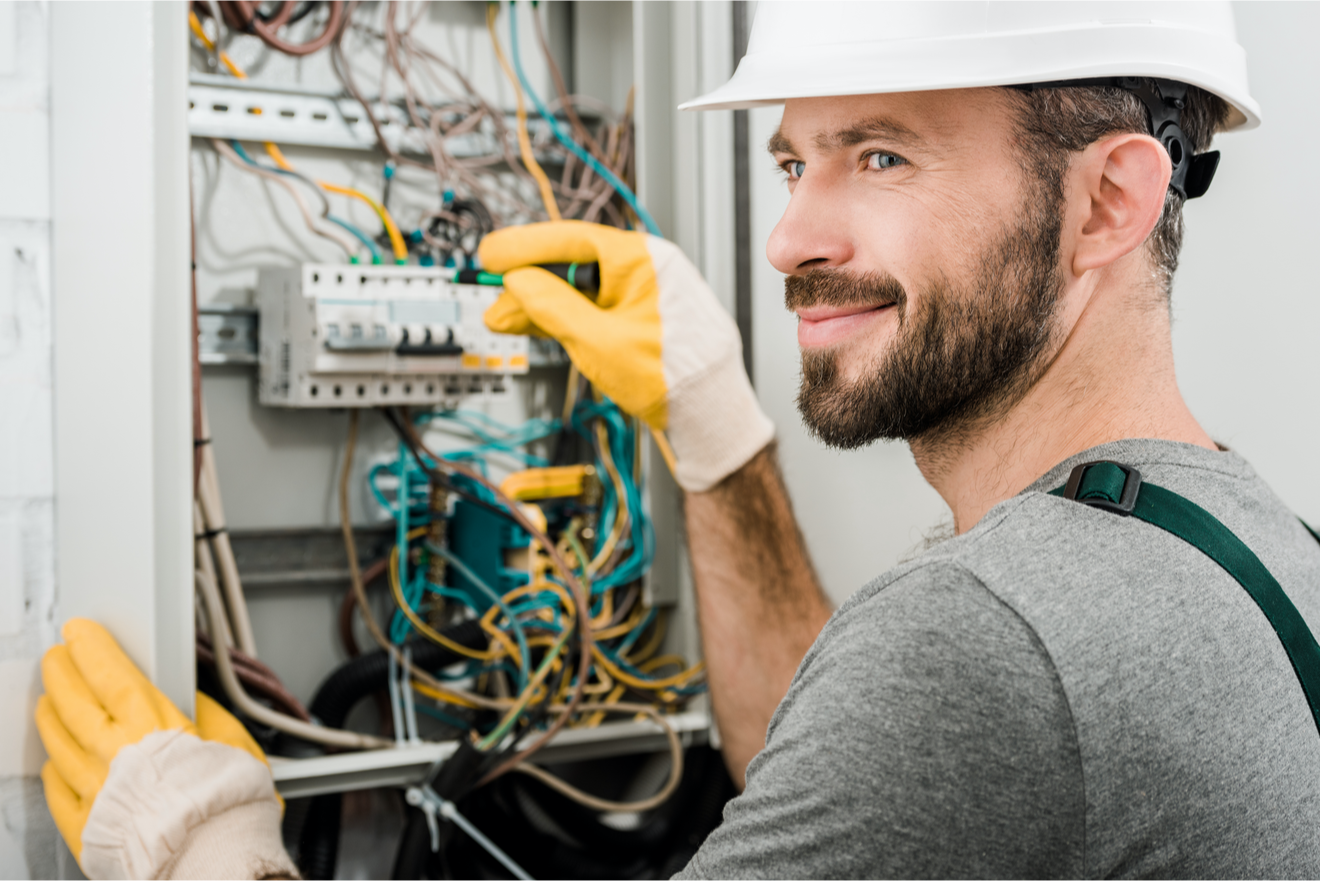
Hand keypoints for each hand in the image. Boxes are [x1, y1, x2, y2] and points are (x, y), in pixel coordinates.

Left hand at [36, 619, 292, 878]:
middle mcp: (117, 754)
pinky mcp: (85, 826)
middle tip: (57, 658)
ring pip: (58, 741)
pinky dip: (54, 768)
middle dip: (62, 673)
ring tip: (49, 701)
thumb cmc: (229, 809)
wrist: (214, 863)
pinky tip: (55, 760)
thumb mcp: (237, 746)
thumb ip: (211, 717)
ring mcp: (95, 790)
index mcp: (155, 728)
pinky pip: (58, 789)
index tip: (80, 634)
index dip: (92, 650)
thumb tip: (195, 700)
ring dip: (51, 714)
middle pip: (75, 703)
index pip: (112, 675)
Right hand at [482, 220, 773, 490]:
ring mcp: (642, 297)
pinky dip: (563, 320)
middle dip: (527, 283)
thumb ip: (554, 307)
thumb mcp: (599, 342)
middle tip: (492, 295)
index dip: (525, 247)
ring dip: (540, 305)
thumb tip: (518, 282)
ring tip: (503, 319)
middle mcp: (645, 271)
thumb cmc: (676, 379)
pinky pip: (593, 310)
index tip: (490, 254)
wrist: (710, 417)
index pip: (573, 240)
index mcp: (644, 260)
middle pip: (572, 265)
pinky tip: (532, 324)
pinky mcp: (639, 322)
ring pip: (579, 292)